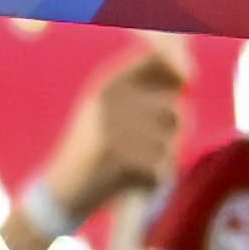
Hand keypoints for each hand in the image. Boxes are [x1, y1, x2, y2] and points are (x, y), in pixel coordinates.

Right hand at [35, 45, 189, 228]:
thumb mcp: (107, 108)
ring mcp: (115, 131)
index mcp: (106, 85)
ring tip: (131, 162)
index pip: (158, 58)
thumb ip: (144, 88)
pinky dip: (150, 180)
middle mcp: (110, 102)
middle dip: (170, 131)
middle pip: (175, 109)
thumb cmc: (92, 148)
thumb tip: (188, 78)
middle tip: (141, 145)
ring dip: (159, 158)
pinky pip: (161, 169)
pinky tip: (127, 180)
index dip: (180, 69)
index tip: (187, 81)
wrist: (60, 190)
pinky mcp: (122, 161)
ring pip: (171, 142)